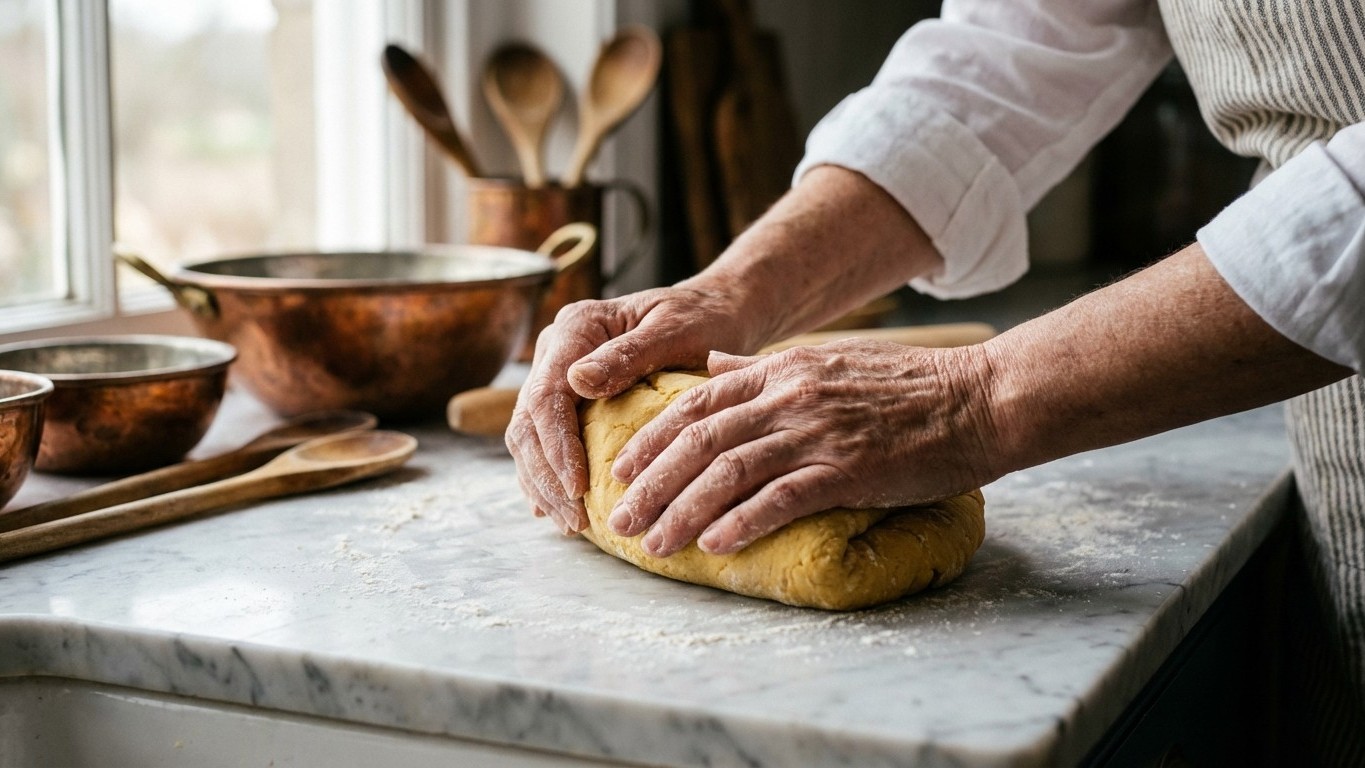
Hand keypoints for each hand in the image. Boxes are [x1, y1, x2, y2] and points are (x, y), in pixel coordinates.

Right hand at [506, 285, 761, 534]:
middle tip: (576, 521)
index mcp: (575, 327)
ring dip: (544, 484)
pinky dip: (547, 476)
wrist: (709, 311)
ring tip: (570, 524)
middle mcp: (556, 349)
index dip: (557, 448)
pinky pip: (542, 441)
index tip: (579, 490)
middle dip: (547, 477)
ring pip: (527, 436)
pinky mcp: (565, 396)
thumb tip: (577, 380)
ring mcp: (556, 373)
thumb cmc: (701, 320)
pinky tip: (558, 509)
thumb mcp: (674, 332)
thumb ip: (627, 355)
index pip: (547, 396)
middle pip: (528, 422)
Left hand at [604, 339, 998, 555]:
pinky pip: (780, 498)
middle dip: (650, 484)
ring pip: (727, 472)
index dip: (651, 438)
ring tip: (653, 544)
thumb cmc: (906, 386)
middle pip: (698, 441)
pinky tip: (714, 545)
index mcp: (780, 371)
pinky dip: (741, 522)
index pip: (695, 403)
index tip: (621, 470)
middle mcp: (789, 398)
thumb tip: (709, 366)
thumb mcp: (826, 360)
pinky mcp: (847, 470)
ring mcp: (817, 433)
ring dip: (681, 511)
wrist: (978, 399)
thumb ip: (761, 368)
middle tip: (618, 521)